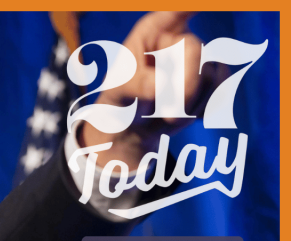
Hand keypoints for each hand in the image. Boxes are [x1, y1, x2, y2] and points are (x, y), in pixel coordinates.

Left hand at [81, 12, 224, 165]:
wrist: (131, 127)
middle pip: (197, 52)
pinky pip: (222, 89)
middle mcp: (178, 39)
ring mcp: (197, 58)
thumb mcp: (118, 91)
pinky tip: (184, 115)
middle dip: (186, 88)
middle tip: (168, 115)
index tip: (200, 3)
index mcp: (152, 31)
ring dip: (191, 104)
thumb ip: (136, 84)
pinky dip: (203, 109)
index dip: (191, 6)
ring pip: (213, 75)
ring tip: (167, 115)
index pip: (176, 10)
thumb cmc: (119, 101)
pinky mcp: (210, 78)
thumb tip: (162, 84)